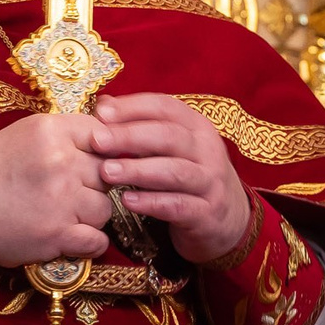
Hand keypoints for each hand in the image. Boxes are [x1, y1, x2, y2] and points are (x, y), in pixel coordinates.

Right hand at [0, 114, 110, 265]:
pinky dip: (89, 243)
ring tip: (64, 215)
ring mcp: (62, 199)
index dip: (98, 150)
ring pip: (104, 208)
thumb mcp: (25, 134)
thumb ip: (65, 133)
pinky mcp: (59, 234)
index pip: (101, 134)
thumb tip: (107, 135)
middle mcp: (60, 162)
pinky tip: (72, 237)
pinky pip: (98, 240)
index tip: (85, 161)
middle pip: (106, 173)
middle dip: (92, 184)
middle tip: (68, 191)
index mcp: (50, 131)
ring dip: (89, 215)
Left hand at [92, 94, 250, 263]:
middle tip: (98, 140)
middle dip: (130, 136)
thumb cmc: (189, 176)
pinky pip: (178, 206)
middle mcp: (207, 150)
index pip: (166, 107)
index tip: (101, 112)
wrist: (227, 219)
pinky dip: (152, 202)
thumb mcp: (174, 148)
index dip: (133, 107)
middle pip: (169, 136)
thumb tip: (103, 105)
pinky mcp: (207, 213)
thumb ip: (143, 127)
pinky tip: (127, 200)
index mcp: (197, 127)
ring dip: (138, 170)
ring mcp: (210, 182)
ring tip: (107, 171)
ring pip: (174, 171)